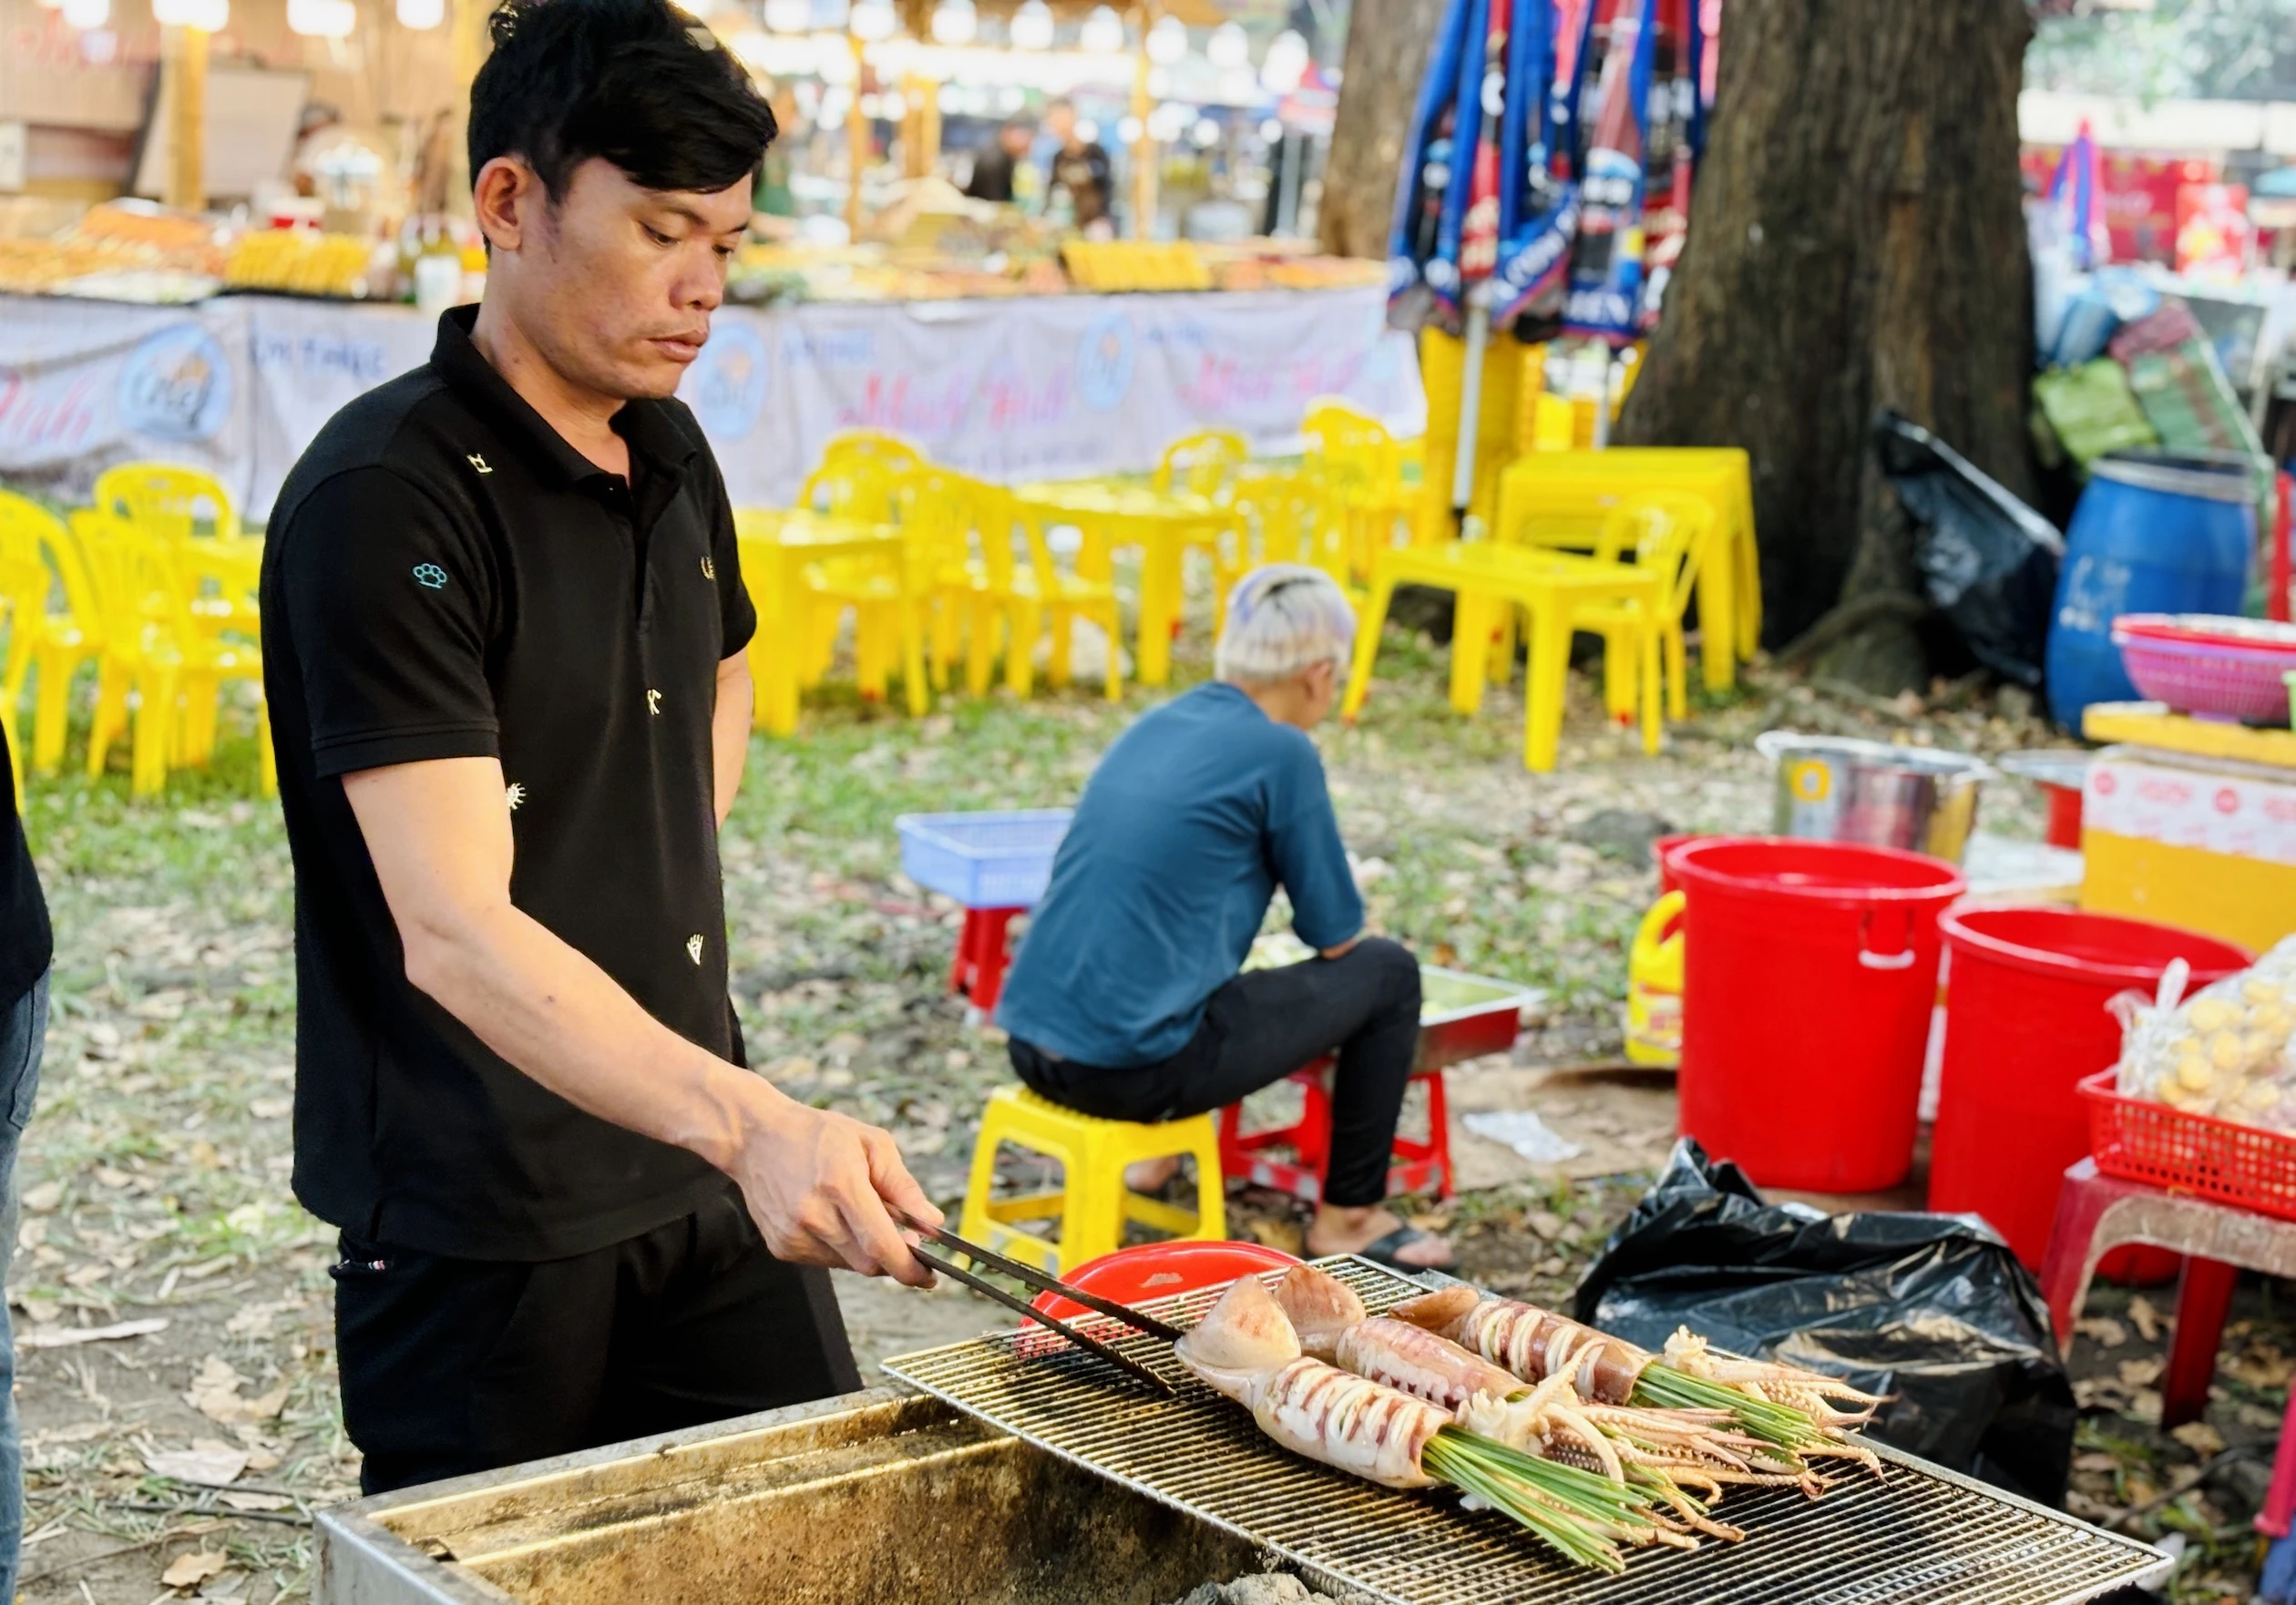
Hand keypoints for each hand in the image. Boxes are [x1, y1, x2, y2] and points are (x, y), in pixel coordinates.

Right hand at [728, 1089, 944, 1286]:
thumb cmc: (817, 1135)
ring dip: (864, 1248)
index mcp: (840, 1184)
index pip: (881, 1245)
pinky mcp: (782, 1247)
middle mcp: (814, 1215)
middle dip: (892, 1255)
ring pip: (849, 1264)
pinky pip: (826, 1261)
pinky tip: (831, 1217)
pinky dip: (840, 1247)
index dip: (909, 1268)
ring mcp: (794, 1235)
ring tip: (854, 1211)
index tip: (928, 1275)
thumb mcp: (872, 1143)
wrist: (755, 1137)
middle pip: (869, 1262)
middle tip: (899, 1232)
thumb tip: (932, 1221)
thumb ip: (904, 1186)